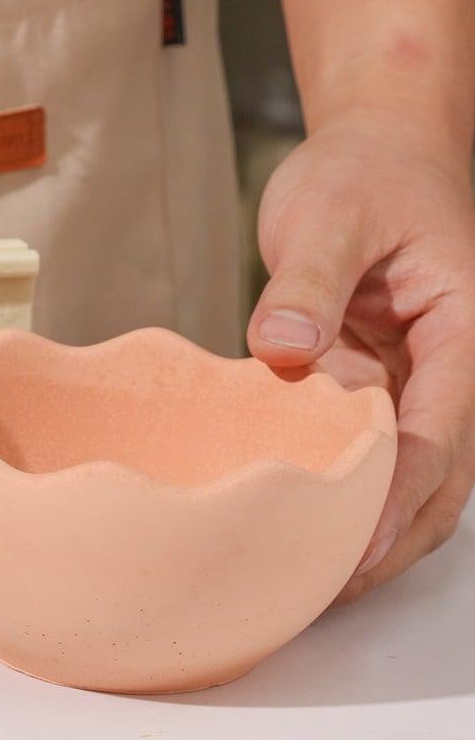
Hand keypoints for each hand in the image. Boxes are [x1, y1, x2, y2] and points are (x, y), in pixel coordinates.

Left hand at [249, 117, 474, 599]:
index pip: (439, 432)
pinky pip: (369, 444)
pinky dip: (344, 486)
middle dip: (392, 538)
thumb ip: (308, 278)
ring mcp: (415, 378)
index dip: (399, 496)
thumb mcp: (330, 211)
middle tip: (327, 592)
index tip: (358, 547)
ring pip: (410, 473)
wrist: (376, 147)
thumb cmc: (364, 173)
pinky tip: (296, 521)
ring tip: (310, 580)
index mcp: (463, 332)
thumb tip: (284, 346)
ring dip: (372, 526)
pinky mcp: (375, 378)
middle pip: (438, 475)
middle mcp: (451, 367)